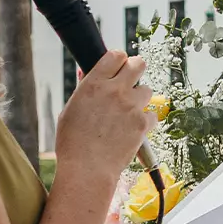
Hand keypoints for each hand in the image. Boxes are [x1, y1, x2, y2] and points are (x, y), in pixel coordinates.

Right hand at [56, 50, 154, 180]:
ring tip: (127, 113)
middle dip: (136, 68)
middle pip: (138, 63)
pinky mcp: (143, 123)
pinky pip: (152, 115)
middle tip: (131, 80)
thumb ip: (84, 90)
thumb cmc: (73, 142)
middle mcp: (115, 91)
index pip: (115, 55)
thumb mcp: (70, 110)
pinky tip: (132, 130)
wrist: (87, 169)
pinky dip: (145, 121)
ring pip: (147, 89)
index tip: (119, 66)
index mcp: (94, 84)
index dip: (119, 60)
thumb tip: (88, 73)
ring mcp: (131, 106)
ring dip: (139, 98)